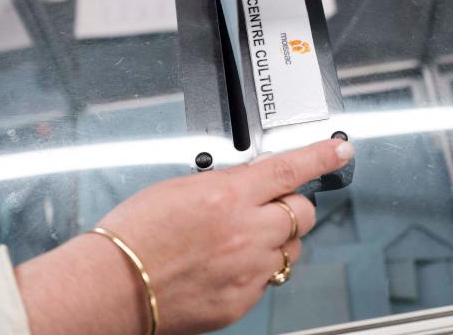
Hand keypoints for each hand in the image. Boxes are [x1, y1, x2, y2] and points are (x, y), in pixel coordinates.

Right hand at [17, 139, 354, 334]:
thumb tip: (249, 183)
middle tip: (270, 207)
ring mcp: (248, 270)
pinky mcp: (242, 301)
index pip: (291, 169)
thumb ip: (225, 185)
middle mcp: (247, 232)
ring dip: (276, 241)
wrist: (112, 287)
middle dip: (291, 205)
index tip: (339, 151)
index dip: (322, 157)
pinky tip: (226, 267)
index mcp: (230, 196)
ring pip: (290, 250)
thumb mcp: (179, 188)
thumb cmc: (133, 236)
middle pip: (301, 213)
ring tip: (238, 242)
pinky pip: (268, 279)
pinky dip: (256, 270)